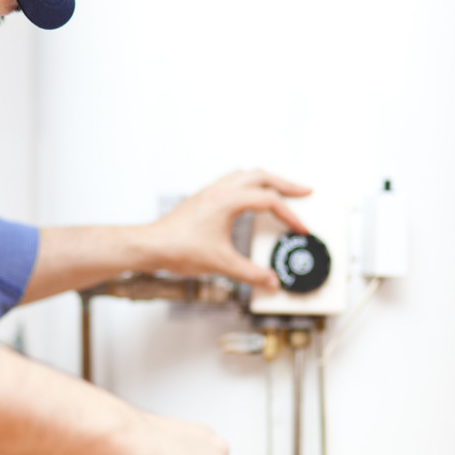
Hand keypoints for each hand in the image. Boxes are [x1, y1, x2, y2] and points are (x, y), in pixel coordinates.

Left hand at [144, 169, 311, 287]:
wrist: (150, 246)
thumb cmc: (177, 248)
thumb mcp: (221, 264)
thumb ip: (250, 273)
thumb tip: (270, 281)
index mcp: (227, 200)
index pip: (269, 201)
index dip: (290, 216)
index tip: (300, 229)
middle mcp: (219, 190)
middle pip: (261, 176)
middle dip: (286, 184)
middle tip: (304, 192)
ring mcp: (209, 191)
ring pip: (245, 174)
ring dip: (266, 180)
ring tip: (280, 190)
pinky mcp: (203, 198)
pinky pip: (232, 181)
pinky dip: (248, 185)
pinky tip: (250, 199)